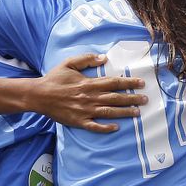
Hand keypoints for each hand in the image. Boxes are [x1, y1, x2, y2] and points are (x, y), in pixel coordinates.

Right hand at [30, 53, 146, 132]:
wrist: (39, 95)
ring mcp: (85, 111)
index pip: (114, 82)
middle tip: (145, 99)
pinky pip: (94, 126)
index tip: (141, 83)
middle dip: (132, 98)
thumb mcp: (69, 63)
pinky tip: (116, 128)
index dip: (129, 82)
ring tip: (137, 112)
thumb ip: (86, 59)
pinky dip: (105, 128)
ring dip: (124, 112)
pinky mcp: (79, 121)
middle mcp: (90, 97)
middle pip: (115, 98)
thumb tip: (103, 58)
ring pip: (109, 112)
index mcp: (89, 83)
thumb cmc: (54, 79)